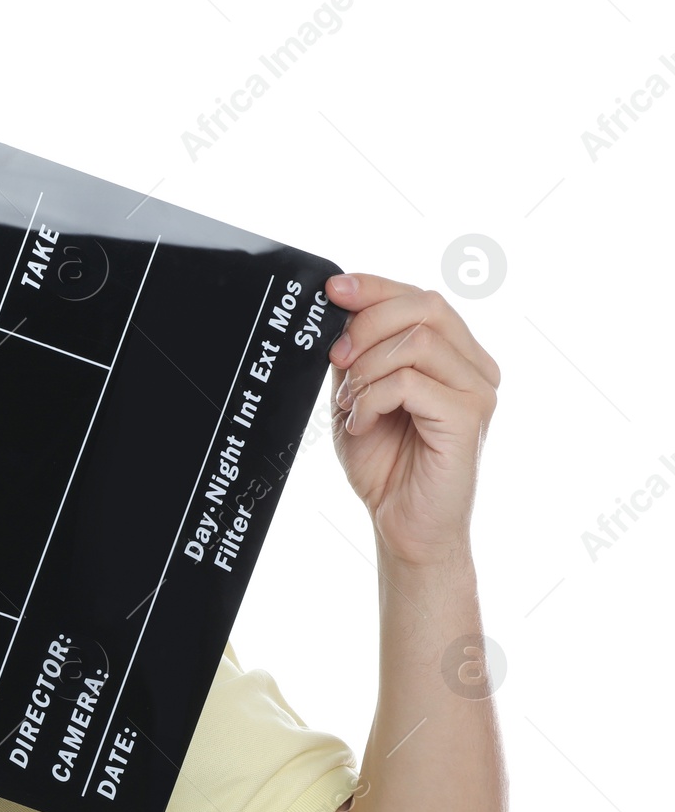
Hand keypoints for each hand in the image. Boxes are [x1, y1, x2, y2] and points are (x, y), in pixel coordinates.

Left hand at [324, 273, 499, 567]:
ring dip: (366, 369)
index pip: (420, 298)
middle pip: (425, 306)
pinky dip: (372, 399)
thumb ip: (357, 354)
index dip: (374, 286)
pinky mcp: (467, 418)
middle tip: (337, 359)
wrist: (401, 524)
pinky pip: (409, 383)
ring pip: (415, 342)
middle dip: (366, 324)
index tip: (333, 289)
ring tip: (350, 405)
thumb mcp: (357, 395)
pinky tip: (362, 423)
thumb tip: (340, 307)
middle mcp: (475, 368)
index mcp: (454, 356)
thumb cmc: (384, 464)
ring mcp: (477, 391)